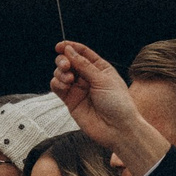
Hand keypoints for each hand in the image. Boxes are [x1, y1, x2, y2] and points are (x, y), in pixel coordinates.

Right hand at [52, 42, 167, 175]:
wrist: (117, 129)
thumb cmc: (117, 104)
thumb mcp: (103, 80)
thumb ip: (83, 65)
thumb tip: (68, 50)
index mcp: (100, 68)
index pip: (82, 53)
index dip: (71, 47)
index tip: (60, 46)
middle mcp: (88, 77)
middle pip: (69, 61)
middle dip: (63, 61)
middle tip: (66, 66)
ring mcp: (78, 89)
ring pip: (61, 74)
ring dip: (60, 73)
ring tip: (68, 79)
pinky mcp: (70, 101)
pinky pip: (58, 87)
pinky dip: (57, 83)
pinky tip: (64, 86)